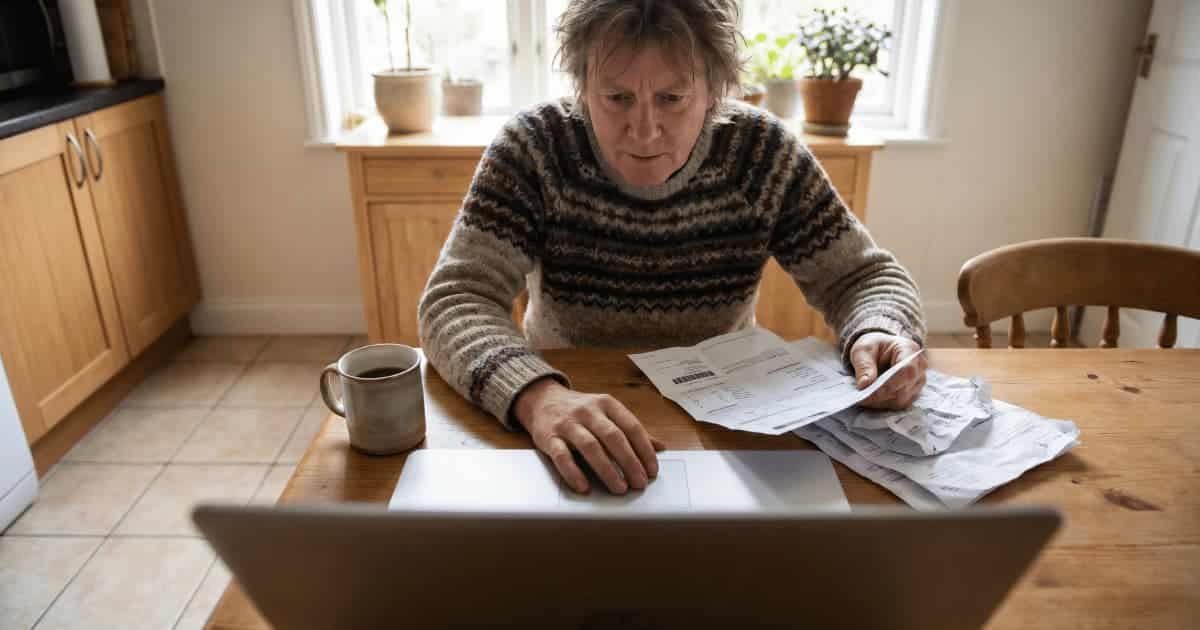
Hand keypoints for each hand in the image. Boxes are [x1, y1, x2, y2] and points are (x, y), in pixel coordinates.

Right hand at [513, 377, 665, 493]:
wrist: (541, 399)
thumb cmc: (580, 411)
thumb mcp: (607, 413)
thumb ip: (632, 430)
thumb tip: (661, 447)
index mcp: (607, 404)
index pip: (631, 426)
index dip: (644, 450)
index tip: (652, 471)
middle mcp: (588, 411)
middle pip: (613, 437)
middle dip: (629, 462)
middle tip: (639, 483)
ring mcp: (567, 424)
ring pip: (590, 446)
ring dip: (607, 469)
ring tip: (619, 488)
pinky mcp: (549, 437)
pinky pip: (562, 456)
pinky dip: (573, 473)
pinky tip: (584, 487)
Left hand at [849, 332, 927, 409]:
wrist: (879, 350)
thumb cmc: (873, 347)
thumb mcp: (863, 351)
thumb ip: (864, 366)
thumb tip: (864, 385)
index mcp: (909, 349)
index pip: (907, 371)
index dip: (890, 384)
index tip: (870, 391)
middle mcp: (919, 366)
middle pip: (904, 388)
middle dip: (881, 396)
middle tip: (861, 397)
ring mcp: (918, 381)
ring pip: (902, 399)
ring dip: (882, 402)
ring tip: (864, 398)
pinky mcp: (913, 392)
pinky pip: (900, 404)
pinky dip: (884, 404)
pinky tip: (872, 399)